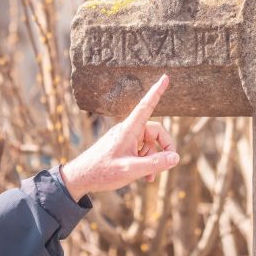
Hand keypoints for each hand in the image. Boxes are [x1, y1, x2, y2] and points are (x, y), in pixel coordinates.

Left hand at [61, 74, 178, 200]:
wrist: (80, 178)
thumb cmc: (102, 172)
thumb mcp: (131, 170)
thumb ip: (155, 164)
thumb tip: (175, 158)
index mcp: (129, 129)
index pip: (146, 106)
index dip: (157, 92)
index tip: (165, 77)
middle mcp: (128, 130)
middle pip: (155, 131)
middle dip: (163, 148)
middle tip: (168, 164)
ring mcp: (126, 138)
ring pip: (150, 143)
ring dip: (154, 159)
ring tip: (149, 176)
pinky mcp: (123, 146)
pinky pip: (142, 150)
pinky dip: (146, 162)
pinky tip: (145, 176)